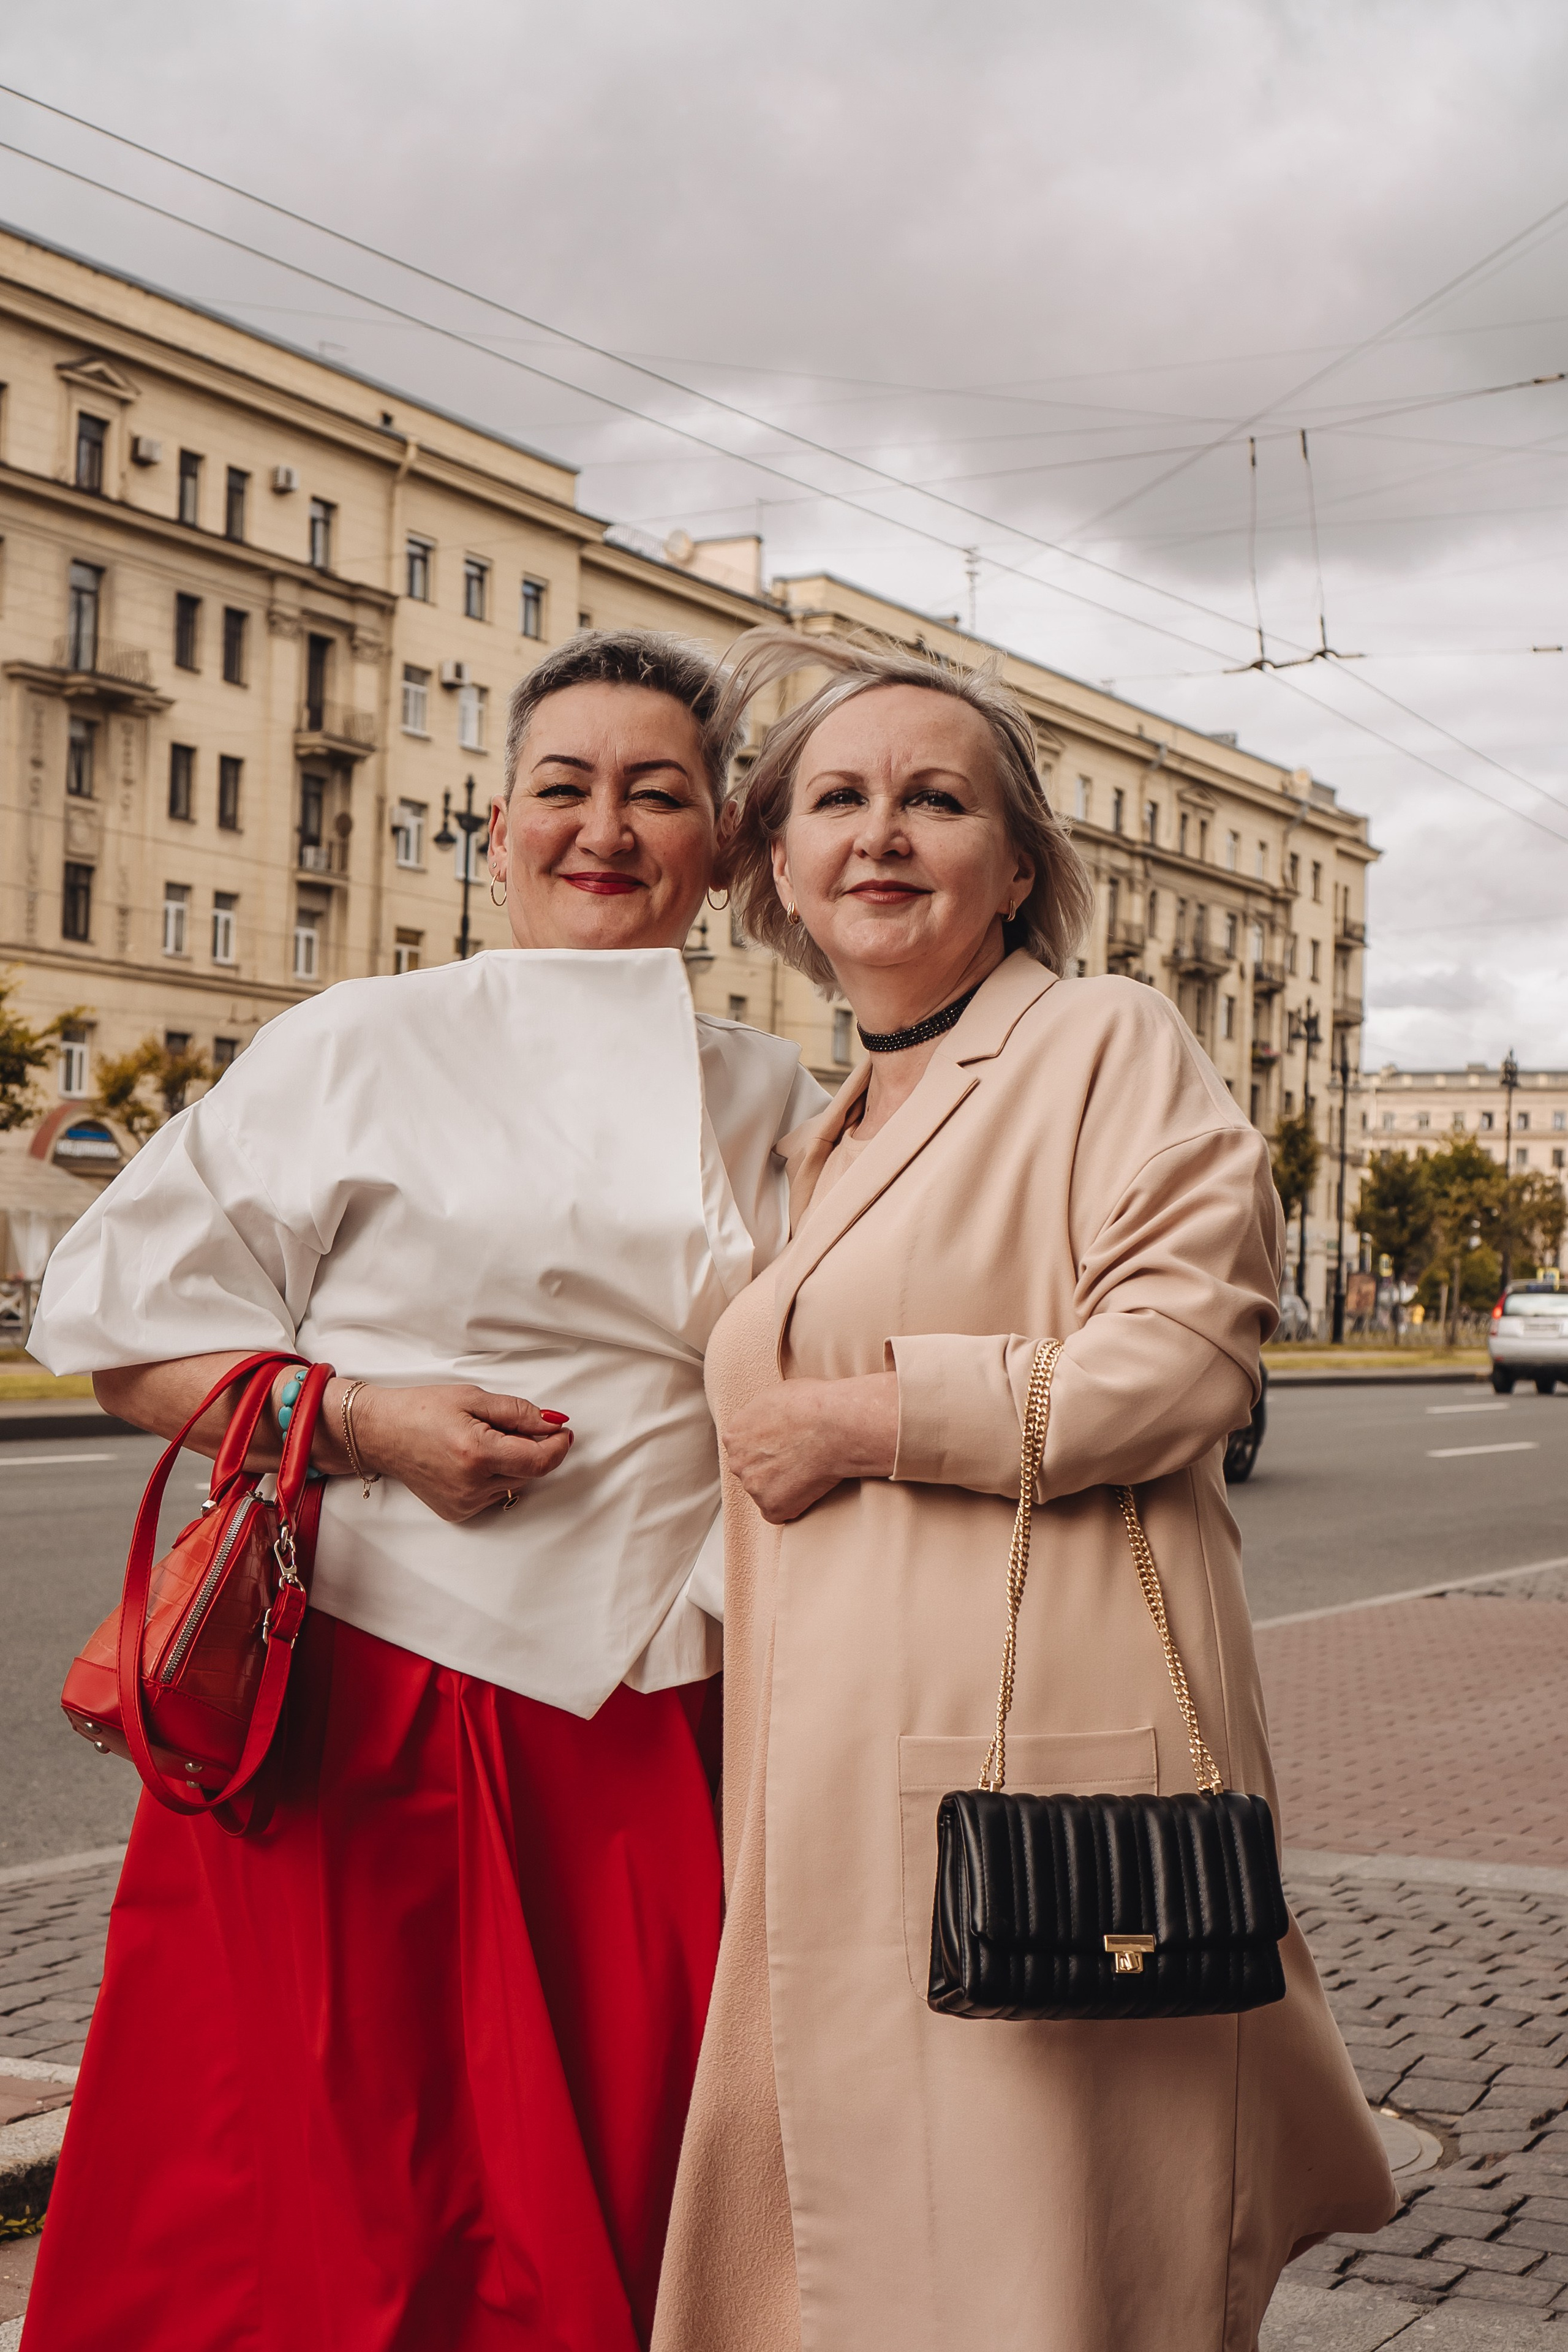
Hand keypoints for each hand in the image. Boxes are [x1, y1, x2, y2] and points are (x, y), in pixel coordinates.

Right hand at [351, 1383, 572, 1523]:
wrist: (382, 1434)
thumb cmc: (423, 1410)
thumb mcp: (473, 1398)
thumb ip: (519, 1413)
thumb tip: (554, 1424)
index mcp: (477, 1454)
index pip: (539, 1461)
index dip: (558, 1446)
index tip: (562, 1431)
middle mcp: (472, 1486)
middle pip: (529, 1473)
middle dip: (532, 1448)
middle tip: (509, 1425)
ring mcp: (464, 1504)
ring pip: (515, 1485)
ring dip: (513, 1463)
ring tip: (482, 1440)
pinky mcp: (458, 1513)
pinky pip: (495, 1495)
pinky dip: (495, 1476)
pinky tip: (470, 1460)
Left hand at [721, 1372, 897, 1524]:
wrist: (834, 1425)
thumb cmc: (812, 1404)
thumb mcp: (772, 1397)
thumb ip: (759, 1417)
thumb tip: (765, 1424)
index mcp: (733, 1434)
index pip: (744, 1448)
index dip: (768, 1447)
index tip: (786, 1445)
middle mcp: (736, 1461)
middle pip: (752, 1471)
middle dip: (771, 1469)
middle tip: (799, 1460)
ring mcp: (753, 1486)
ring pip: (766, 1492)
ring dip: (784, 1486)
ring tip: (810, 1470)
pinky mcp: (771, 1507)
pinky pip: (781, 1512)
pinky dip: (795, 1504)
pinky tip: (811, 1486)